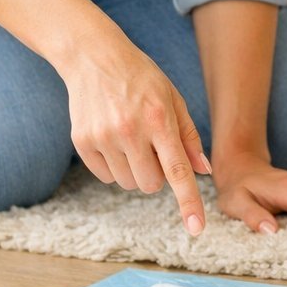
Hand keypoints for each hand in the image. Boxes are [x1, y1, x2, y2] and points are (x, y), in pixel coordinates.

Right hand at [59, 28, 210, 234]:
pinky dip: (114, 166)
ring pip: (128, 184)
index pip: (177, 170)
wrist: (93, 57)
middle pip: (151, 185)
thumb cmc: (141, 78)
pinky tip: (113, 139)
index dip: (188, 201)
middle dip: (157, 175)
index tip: (196, 228)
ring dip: (135, 171)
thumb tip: (203, 171)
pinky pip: (106, 176)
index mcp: (158, 118)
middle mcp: (129, 130)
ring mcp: (102, 137)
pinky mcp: (82, 142)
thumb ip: (188, 136)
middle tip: (152, 147)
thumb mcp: (172, 97)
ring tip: (132, 139)